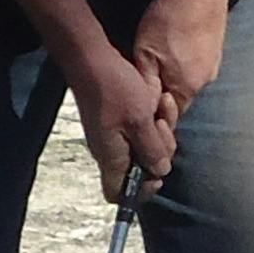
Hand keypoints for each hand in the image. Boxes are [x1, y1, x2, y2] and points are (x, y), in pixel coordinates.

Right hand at [67, 41, 180, 197]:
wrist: (92, 59)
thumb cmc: (114, 88)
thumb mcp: (140, 120)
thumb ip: (152, 150)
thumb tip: (160, 172)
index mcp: (111, 157)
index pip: (119, 194)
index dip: (141, 191)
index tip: (158, 172)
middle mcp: (109, 150)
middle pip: (139, 169)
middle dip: (159, 151)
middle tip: (161, 126)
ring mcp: (112, 135)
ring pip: (144, 146)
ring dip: (159, 129)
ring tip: (161, 105)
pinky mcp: (117, 120)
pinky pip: (141, 129)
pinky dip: (152, 118)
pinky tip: (157, 98)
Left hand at [133, 0, 232, 110]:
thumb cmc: (170, 20)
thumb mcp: (145, 52)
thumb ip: (147, 83)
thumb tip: (146, 106)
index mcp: (186, 88)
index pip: (170, 116)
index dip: (154, 114)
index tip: (138, 104)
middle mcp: (204, 82)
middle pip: (180, 100)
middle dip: (163, 96)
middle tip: (143, 79)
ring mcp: (213, 67)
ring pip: (188, 83)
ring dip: (173, 78)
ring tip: (158, 60)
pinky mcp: (216, 52)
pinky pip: (197, 67)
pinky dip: (184, 65)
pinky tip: (174, 49)